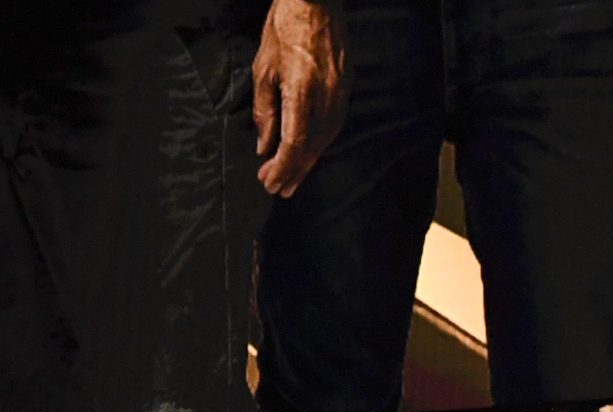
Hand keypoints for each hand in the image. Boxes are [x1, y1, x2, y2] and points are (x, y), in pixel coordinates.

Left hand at [253, 0, 348, 196]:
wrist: (316, 4)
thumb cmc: (285, 28)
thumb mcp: (263, 68)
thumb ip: (264, 110)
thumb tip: (263, 144)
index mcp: (302, 92)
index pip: (294, 143)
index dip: (281, 168)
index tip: (268, 182)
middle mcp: (326, 99)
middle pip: (311, 149)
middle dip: (293, 172)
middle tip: (277, 190)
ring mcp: (340, 97)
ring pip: (324, 142)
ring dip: (306, 163)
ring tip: (291, 178)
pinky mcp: (345, 92)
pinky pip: (332, 128)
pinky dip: (317, 145)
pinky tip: (307, 152)